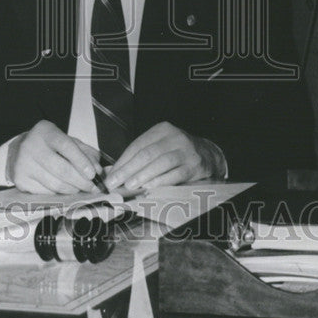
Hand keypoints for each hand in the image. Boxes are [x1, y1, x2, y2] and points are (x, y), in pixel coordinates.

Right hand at [6, 120, 101, 192]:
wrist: (19, 150)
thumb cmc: (49, 145)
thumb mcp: (67, 141)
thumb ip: (85, 153)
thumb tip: (99, 171)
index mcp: (46, 132)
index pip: (66, 146)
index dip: (81, 161)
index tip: (93, 174)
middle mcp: (31, 146)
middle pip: (61, 169)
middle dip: (81, 181)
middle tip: (93, 187)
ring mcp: (23, 164)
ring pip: (55, 184)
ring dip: (72, 190)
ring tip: (81, 189)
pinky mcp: (20, 181)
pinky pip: (46, 193)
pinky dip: (59, 194)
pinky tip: (65, 190)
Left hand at [102, 122, 224, 191]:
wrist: (207, 155)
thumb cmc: (176, 152)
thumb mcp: (159, 146)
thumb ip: (139, 157)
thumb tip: (113, 173)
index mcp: (162, 129)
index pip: (137, 145)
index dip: (122, 161)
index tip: (110, 176)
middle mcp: (174, 137)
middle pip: (147, 154)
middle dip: (128, 170)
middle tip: (114, 183)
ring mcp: (186, 150)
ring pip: (160, 163)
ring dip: (142, 175)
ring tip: (128, 186)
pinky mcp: (194, 165)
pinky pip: (175, 174)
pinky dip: (160, 181)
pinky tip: (148, 187)